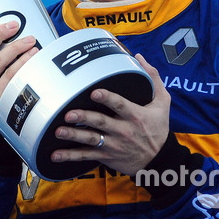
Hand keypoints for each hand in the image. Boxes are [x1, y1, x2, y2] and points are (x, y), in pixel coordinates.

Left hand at [50, 53, 170, 175]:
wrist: (159, 160)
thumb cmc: (158, 128)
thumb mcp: (162, 103)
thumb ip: (153, 79)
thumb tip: (140, 58)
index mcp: (135, 115)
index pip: (120, 105)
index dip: (107, 98)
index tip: (94, 92)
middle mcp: (123, 130)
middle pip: (101, 122)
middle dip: (84, 117)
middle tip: (69, 113)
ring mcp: (113, 144)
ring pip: (91, 139)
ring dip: (74, 135)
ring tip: (59, 131)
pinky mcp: (106, 155)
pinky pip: (86, 156)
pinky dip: (70, 156)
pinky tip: (55, 154)